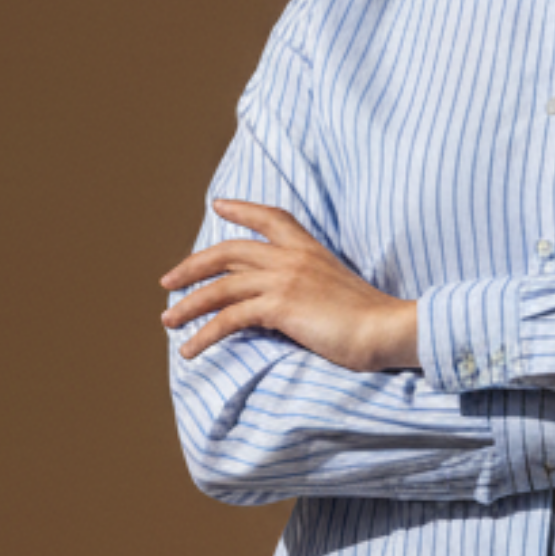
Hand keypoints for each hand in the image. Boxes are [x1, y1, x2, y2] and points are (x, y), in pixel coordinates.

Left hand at [160, 202, 419, 371]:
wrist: (387, 330)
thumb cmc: (371, 321)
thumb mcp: (338, 292)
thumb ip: (309, 287)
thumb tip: (285, 305)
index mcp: (309, 249)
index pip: (270, 218)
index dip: (242, 210)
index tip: (219, 205)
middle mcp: (292, 258)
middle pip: (228, 252)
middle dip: (192, 266)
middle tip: (168, 282)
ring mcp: (284, 279)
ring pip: (220, 288)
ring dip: (188, 305)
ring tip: (167, 322)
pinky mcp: (279, 306)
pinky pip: (229, 318)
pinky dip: (204, 335)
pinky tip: (190, 350)